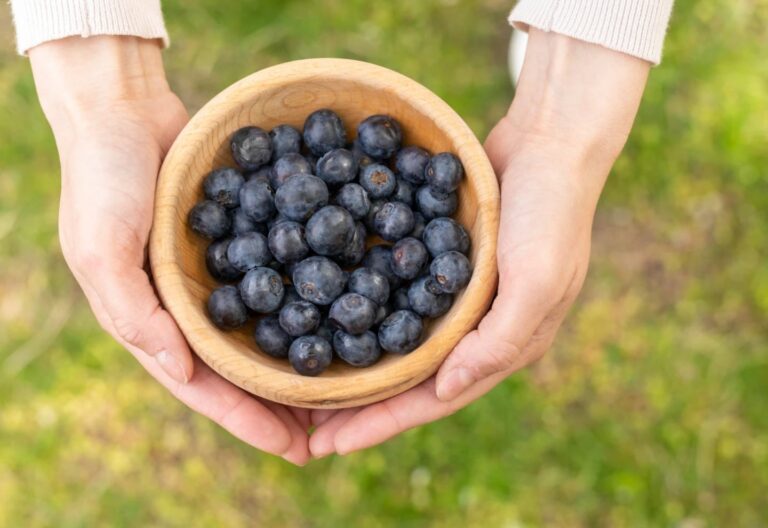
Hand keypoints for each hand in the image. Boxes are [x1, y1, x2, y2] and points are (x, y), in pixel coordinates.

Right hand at [30, 36, 310, 463]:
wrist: (123, 110)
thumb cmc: (102, 178)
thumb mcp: (101, 247)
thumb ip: (133, 311)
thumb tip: (180, 370)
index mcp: (154, 319)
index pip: (204, 385)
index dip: (247, 420)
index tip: (294, 448)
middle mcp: (189, 305)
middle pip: (243, 368)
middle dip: (283, 404)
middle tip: (333, 433)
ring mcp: (217, 274)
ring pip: (266, 329)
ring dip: (301, 360)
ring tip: (346, 390)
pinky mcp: (241, 239)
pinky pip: (278, 276)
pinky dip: (307, 296)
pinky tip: (345, 310)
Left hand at [308, 29, 650, 455]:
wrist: (551, 141)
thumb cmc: (550, 212)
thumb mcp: (536, 280)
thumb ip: (497, 341)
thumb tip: (445, 391)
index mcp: (503, 344)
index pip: (435, 398)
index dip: (384, 423)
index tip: (331, 444)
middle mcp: (478, 328)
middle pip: (411, 379)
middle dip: (362, 405)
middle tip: (306, 427)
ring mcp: (460, 297)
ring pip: (400, 343)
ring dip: (359, 365)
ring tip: (311, 383)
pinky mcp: (443, 263)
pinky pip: (399, 296)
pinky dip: (366, 310)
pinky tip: (330, 313)